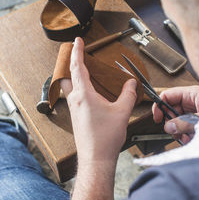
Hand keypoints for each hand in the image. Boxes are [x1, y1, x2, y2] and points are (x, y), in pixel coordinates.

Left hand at [61, 37, 136, 164]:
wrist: (95, 158)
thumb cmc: (105, 137)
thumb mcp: (121, 112)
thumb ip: (128, 94)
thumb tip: (131, 83)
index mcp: (83, 94)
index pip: (77, 67)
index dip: (77, 51)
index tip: (77, 41)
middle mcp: (75, 99)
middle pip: (66, 74)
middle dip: (70, 61)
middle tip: (76, 53)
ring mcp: (73, 108)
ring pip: (68, 85)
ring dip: (73, 74)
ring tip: (82, 68)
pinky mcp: (76, 115)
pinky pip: (73, 94)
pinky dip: (77, 85)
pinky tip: (87, 89)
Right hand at [152, 86, 198, 142]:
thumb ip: (185, 122)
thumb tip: (169, 127)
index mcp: (191, 94)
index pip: (167, 95)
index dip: (159, 106)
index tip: (157, 119)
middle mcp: (192, 101)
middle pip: (171, 109)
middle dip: (171, 123)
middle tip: (172, 132)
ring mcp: (196, 110)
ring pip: (179, 119)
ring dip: (178, 130)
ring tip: (183, 138)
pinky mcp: (198, 119)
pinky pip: (187, 125)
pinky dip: (186, 133)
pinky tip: (188, 138)